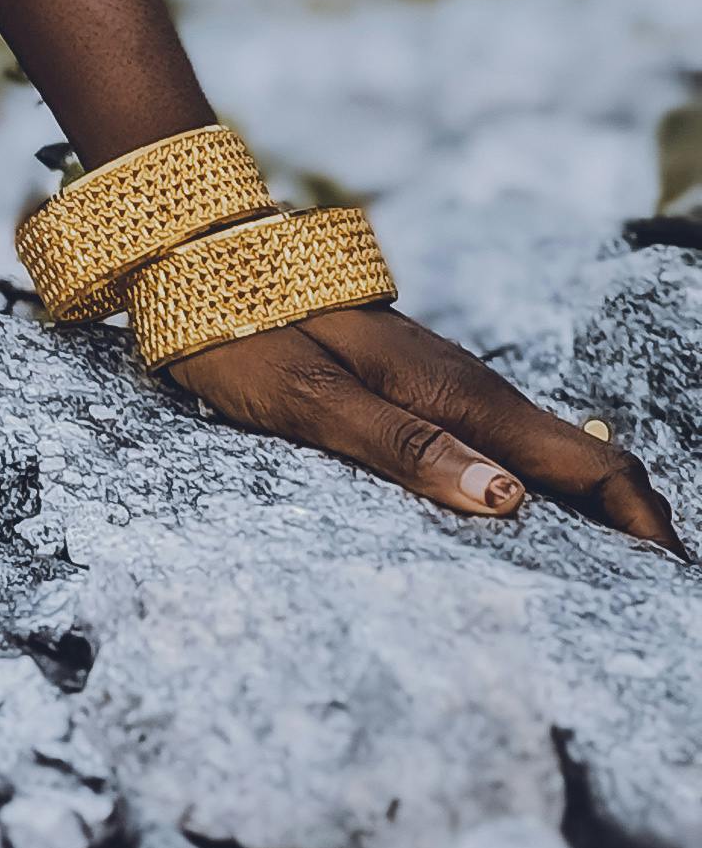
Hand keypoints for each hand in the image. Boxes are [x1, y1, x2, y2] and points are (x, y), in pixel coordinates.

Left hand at [171, 302, 681, 550]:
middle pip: (573, 460)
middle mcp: (461, 384)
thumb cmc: (243, 327)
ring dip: (581, 509)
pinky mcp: (407, 379)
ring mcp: (437, 378)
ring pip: (536, 449)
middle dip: (624, 525)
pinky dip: (530, 482)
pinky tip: (523, 521)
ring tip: (605, 582)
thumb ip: (404, 447)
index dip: (639, 520)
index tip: (670, 581)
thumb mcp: (310, 397)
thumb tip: (506, 503)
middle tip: (647, 599)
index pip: (581, 461)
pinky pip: (493, 438)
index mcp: (453, 393)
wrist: (193, 248)